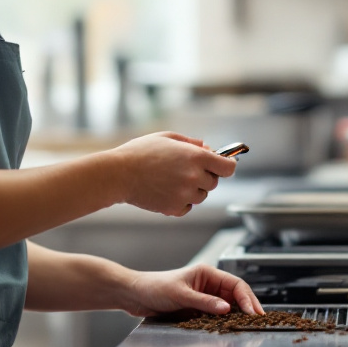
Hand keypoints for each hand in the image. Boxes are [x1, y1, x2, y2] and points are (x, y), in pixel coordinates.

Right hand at [110, 132, 236, 216]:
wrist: (119, 174)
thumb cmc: (140, 152)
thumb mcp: (168, 137)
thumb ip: (192, 143)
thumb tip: (208, 149)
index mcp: (196, 157)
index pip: (228, 167)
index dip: (228, 165)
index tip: (224, 165)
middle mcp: (194, 177)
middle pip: (213, 182)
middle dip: (205, 176)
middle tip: (186, 169)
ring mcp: (185, 194)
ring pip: (201, 196)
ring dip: (193, 189)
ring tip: (171, 179)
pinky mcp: (174, 208)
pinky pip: (187, 207)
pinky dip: (181, 201)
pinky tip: (165, 190)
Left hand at [122, 264, 264, 317]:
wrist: (136, 295)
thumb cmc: (155, 287)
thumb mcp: (180, 294)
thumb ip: (204, 302)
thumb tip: (226, 308)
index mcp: (207, 273)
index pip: (235, 284)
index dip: (247, 298)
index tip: (253, 312)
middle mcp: (208, 284)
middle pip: (236, 296)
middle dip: (248, 307)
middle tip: (257, 321)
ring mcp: (204, 297)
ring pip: (228, 306)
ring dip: (237, 315)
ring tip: (247, 325)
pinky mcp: (198, 309)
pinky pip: (217, 315)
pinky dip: (225, 321)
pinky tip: (229, 328)